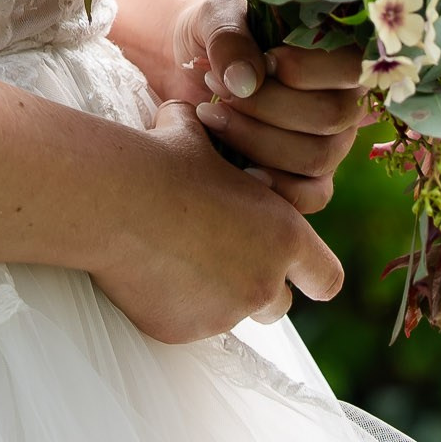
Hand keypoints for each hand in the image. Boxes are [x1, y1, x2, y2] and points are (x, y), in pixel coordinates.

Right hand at [91, 103, 345, 344]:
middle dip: (257, 287)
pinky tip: (148, 270)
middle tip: (223, 258)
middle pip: (280, 306)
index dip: (313, 274)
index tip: (296, 269)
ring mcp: (223, 313)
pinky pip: (186, 324)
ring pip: (230, 315)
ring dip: (216, 297)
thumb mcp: (197, 137)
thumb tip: (198, 110)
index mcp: (284, 236)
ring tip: (179, 258)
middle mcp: (262, 283)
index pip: (327, 277)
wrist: (113, 198)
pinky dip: (174, 305)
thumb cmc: (161, 160)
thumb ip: (215, 138)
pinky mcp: (181, 331)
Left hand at [139, 0, 371, 214]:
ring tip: (211, 115)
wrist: (192, 66)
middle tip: (216, 87)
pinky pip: (312, 195)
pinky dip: (278, 188)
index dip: (305, 69)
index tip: (261, 60)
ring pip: (318, 156)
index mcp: (339, 51)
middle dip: (266, 105)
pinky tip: (242, 171)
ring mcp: (333, 140)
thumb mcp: (216, 16)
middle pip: (331, 116)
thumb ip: (230, 37)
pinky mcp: (310, 175)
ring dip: (258, 139)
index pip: (353, 67)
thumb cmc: (216, 34)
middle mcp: (346, 98)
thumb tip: (247, 81)